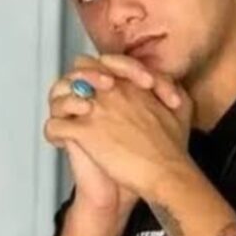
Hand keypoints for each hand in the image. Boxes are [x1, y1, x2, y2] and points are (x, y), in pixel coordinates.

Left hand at [44, 57, 194, 199]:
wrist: (167, 173)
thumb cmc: (174, 148)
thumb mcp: (182, 108)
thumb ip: (171, 87)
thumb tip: (163, 80)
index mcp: (132, 85)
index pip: (104, 62)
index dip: (99, 71)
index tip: (102, 87)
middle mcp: (112, 92)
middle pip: (78, 71)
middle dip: (75, 82)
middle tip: (80, 101)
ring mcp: (96, 111)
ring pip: (61, 95)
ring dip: (61, 107)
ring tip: (66, 121)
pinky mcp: (86, 133)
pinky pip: (55, 126)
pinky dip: (54, 134)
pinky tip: (61, 142)